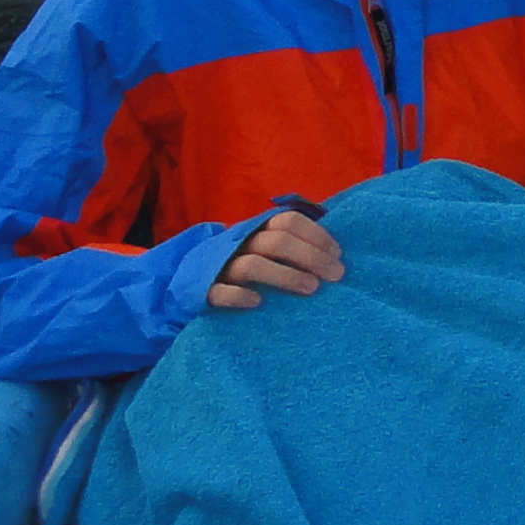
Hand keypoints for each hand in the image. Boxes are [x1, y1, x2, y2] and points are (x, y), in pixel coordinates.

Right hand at [209, 207, 343, 311]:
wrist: (187, 276)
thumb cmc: (240, 259)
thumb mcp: (262, 243)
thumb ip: (291, 241)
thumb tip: (333, 250)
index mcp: (256, 227)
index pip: (289, 221)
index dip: (316, 234)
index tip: (338, 254)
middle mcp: (239, 242)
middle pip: (277, 241)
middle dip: (310, 256)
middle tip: (335, 275)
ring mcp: (221, 266)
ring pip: (253, 265)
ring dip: (285, 276)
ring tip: (311, 288)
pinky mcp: (204, 290)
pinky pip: (220, 292)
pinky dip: (239, 296)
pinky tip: (258, 303)